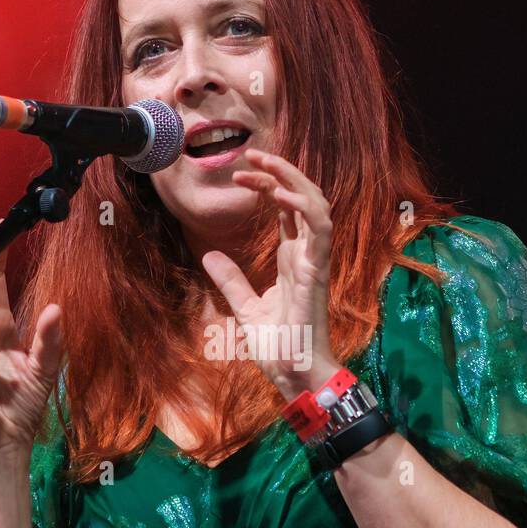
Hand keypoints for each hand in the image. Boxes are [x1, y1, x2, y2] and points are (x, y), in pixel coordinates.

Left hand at [200, 149, 340, 399]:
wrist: (294, 373)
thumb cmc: (279, 346)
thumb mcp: (245, 306)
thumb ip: (231, 279)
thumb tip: (208, 255)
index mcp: (293, 260)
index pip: (285, 210)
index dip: (267, 186)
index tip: (240, 175)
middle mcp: (306, 255)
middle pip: (301, 198)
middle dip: (280, 172)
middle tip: (252, 155)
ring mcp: (314, 260)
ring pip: (315, 204)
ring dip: (292, 179)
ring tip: (265, 163)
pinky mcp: (317, 270)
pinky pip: (318, 228)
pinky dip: (302, 206)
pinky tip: (279, 194)